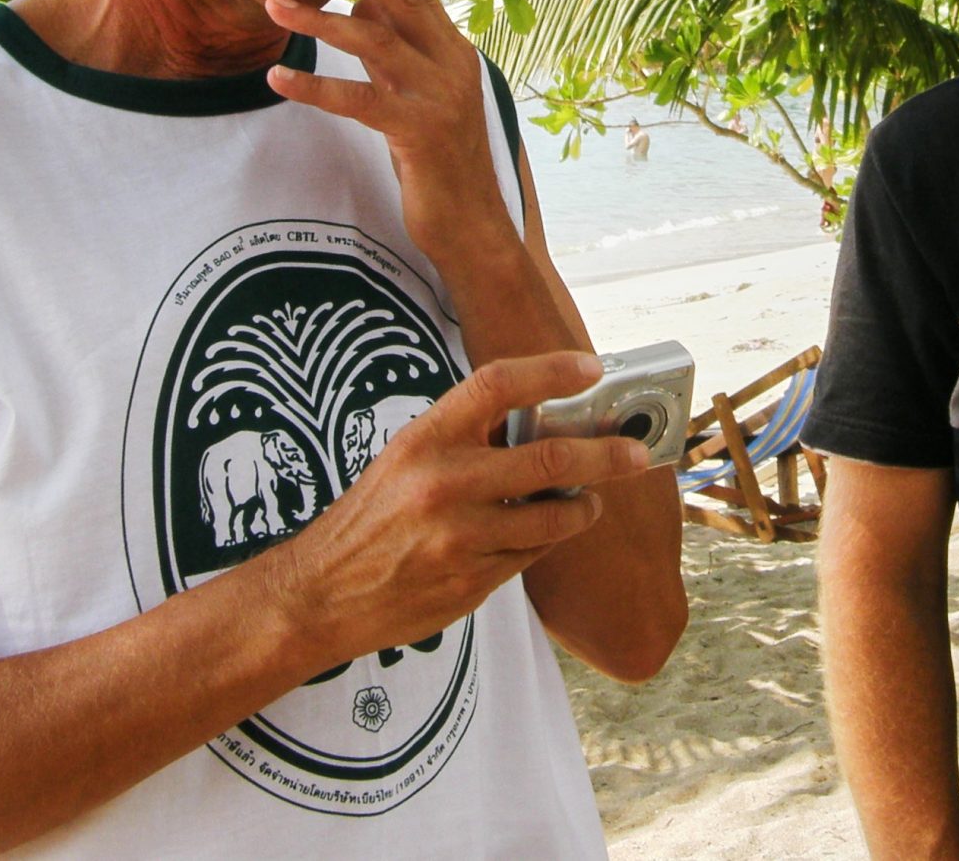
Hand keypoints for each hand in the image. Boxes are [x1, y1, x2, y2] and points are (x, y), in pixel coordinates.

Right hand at [253, 351, 646, 674]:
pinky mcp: (472, 581)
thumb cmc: (374, 515)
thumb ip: (468, 438)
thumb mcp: (408, 457)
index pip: (497, 385)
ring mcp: (460, 536)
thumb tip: (545, 421)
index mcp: (427, 438)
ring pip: (555, 515)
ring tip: (590, 501)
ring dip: (585, 506)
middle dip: (605, 454)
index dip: (551, 370)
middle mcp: (445, 482)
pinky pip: (533, 554)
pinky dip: (548, 540)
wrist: (322, 591)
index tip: (590, 368)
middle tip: (635, 451)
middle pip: (550, 457)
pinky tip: (543, 533)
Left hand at [263, 0, 504, 262]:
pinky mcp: (418, 132)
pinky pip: (358, 100)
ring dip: (320, 21)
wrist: (474, 225)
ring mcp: (439, 97)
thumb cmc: (441, 160)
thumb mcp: (420, 95)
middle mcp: (453, 64)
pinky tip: (280, 77)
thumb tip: (360, 6)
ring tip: (274, 5)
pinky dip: (316, 86)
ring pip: (375, 43)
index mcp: (455, 51)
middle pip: (401, 0)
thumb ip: (397, 52)